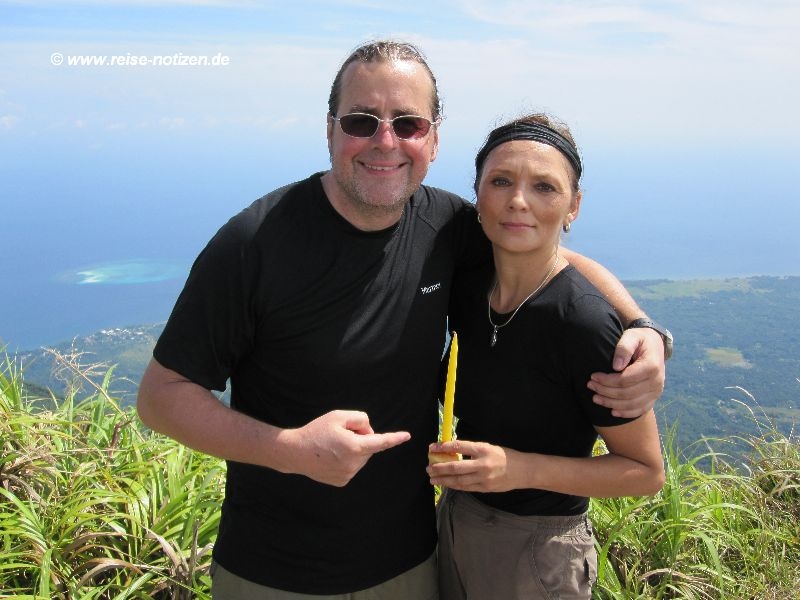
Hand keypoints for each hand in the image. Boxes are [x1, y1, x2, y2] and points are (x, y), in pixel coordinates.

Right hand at [285, 410, 409, 486]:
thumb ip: (360, 419)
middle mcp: (354, 464)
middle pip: (368, 447)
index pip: (381, 442)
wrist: (295, 452)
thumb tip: (370, 432)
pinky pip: (352, 467)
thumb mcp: (338, 416)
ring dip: (354, 450)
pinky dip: (346, 460)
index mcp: (355, 447)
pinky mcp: (342, 481)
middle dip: (361, 438)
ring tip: (333, 446)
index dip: (395, 438)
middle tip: (341, 434)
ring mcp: (348, 475)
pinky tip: (331, 457)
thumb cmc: (317, 431)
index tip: (407, 436)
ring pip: (361, 458)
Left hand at [427, 440, 519, 492]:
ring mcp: (484, 478)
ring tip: (432, 479)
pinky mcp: (485, 488)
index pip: (459, 446)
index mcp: (483, 449)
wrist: (524, 471)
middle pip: (456, 467)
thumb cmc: (505, 456)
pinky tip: (447, 484)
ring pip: (459, 480)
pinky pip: (466, 487)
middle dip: (439, 468)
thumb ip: (471, 449)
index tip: (432, 447)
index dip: (443, 447)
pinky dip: (455, 486)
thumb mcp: (489, 447)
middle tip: (428, 468)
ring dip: (443, 480)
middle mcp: (483, 464)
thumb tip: (451, 451)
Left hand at [588, 327, 664, 417]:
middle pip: (627, 394)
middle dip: (605, 392)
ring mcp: (656, 391)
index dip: (607, 380)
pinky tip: (612, 411)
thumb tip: (616, 366)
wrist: (654, 344)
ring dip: (611, 404)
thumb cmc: (640, 339)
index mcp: (651, 366)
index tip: (593, 376)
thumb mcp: (631, 336)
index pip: (625, 380)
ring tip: (595, 398)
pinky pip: (640, 410)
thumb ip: (623, 348)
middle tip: (590, 386)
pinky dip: (626, 413)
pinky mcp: (654, 397)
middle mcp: (657, 381)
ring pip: (632, 404)